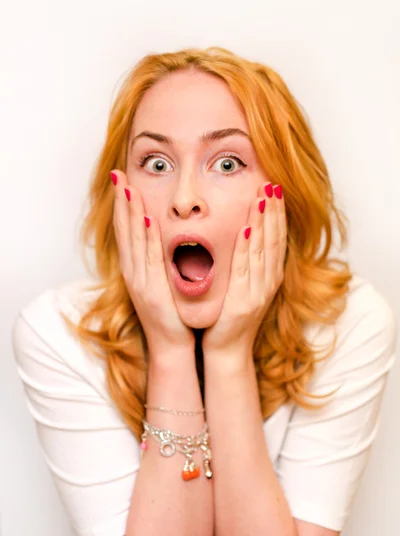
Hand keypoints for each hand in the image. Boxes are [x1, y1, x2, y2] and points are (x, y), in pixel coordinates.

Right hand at [111, 170, 194, 354]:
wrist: (171, 344)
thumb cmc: (170, 313)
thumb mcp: (163, 282)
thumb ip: (161, 261)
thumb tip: (165, 237)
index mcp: (136, 269)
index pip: (127, 231)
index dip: (123, 205)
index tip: (122, 181)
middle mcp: (133, 271)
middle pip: (125, 230)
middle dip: (121, 201)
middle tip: (118, 173)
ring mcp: (139, 280)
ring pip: (134, 240)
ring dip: (130, 213)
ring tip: (128, 187)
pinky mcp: (150, 289)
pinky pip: (149, 258)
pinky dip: (147, 237)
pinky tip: (147, 219)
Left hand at [202, 181, 286, 354]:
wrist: (226, 349)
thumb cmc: (230, 316)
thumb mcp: (242, 286)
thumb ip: (246, 263)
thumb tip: (243, 234)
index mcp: (269, 276)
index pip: (276, 238)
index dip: (277, 214)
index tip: (274, 190)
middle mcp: (269, 281)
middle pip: (274, 239)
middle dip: (273, 211)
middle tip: (272, 184)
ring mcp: (259, 291)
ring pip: (263, 249)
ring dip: (263, 222)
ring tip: (263, 197)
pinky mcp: (245, 301)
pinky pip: (246, 268)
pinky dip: (247, 247)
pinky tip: (246, 228)